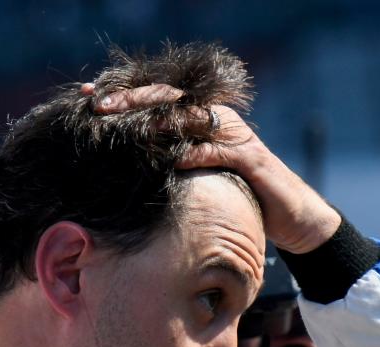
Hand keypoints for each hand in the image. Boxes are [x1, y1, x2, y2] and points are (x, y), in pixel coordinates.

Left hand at [82, 83, 340, 253]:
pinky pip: (219, 151)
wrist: (291, 217)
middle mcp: (218, 120)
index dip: (123, 96)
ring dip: (156, 121)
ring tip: (124, 125)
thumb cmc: (239, 197)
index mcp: (202, 120)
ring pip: (191, 119)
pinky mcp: (251, 159)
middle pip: (169, 99)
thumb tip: (122, 169)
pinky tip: (169, 158)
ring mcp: (236, 137)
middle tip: (97, 105)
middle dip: (131, 100)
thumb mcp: (198, 178)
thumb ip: (169, 165)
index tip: (87, 98)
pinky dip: (194, 153)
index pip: (158, 98)